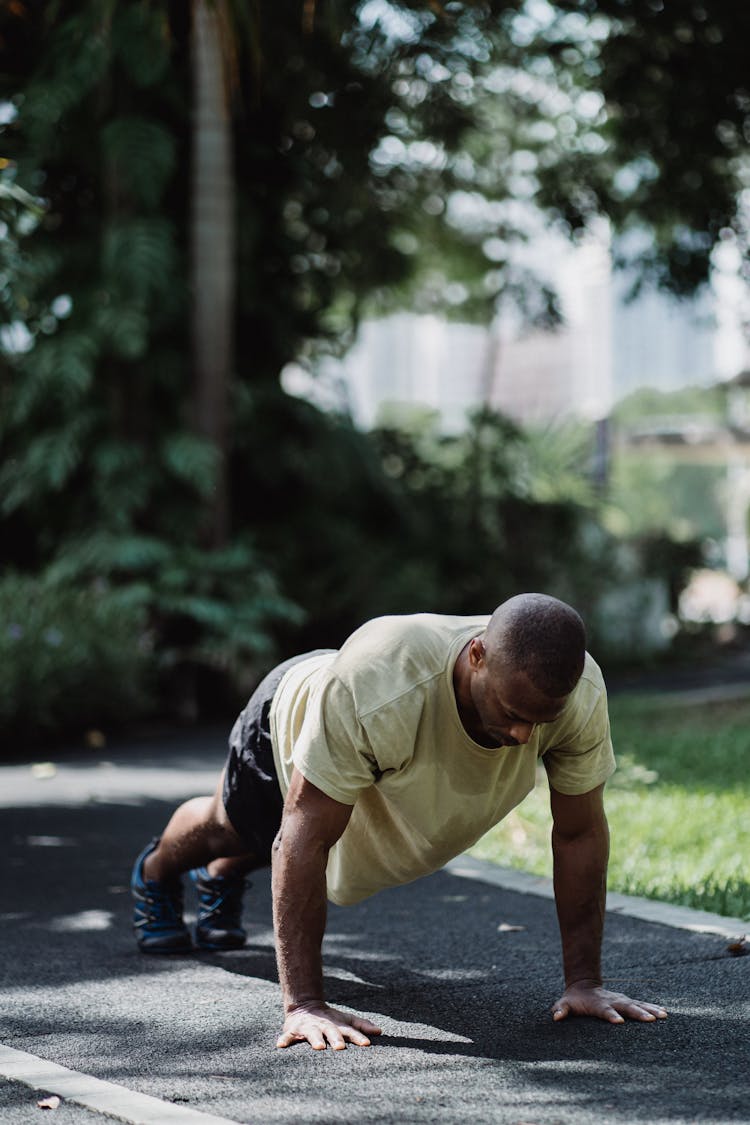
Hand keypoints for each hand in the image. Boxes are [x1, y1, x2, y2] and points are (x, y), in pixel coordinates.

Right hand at [276, 1002, 382, 1050]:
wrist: (305, 1006)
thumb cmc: (330, 1019)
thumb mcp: (345, 1020)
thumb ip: (361, 1025)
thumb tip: (380, 1031)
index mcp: (337, 1024)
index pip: (350, 1030)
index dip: (358, 1036)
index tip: (367, 1044)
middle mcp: (324, 1025)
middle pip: (331, 1031)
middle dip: (336, 1038)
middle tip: (341, 1047)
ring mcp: (308, 1027)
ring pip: (312, 1034)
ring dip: (315, 1039)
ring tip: (318, 1047)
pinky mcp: (293, 1030)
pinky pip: (288, 1036)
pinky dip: (285, 1039)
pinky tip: (281, 1045)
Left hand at [552, 980, 667, 1023]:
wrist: (584, 985)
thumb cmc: (574, 1000)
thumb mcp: (565, 1004)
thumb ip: (561, 1009)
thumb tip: (556, 1017)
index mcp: (598, 1004)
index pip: (605, 1010)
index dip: (611, 1015)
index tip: (619, 1022)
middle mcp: (612, 1001)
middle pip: (626, 1007)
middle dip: (638, 1013)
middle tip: (651, 1020)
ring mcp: (621, 1000)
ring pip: (637, 1005)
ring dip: (650, 1010)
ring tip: (663, 1016)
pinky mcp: (627, 1002)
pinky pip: (642, 1005)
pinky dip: (652, 1008)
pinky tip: (664, 1013)